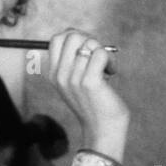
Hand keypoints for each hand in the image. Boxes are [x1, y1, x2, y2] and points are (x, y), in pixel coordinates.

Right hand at [46, 28, 129, 162]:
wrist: (103, 130)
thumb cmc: (94, 103)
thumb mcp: (76, 82)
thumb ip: (74, 61)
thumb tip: (83, 36)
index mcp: (54, 74)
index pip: (57, 39)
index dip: (75, 36)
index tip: (88, 48)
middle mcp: (60, 75)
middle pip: (72, 35)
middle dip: (90, 40)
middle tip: (99, 55)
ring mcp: (73, 78)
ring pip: (91, 44)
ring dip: (105, 53)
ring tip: (107, 68)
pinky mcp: (89, 82)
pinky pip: (101, 54)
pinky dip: (111, 60)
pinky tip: (111, 72)